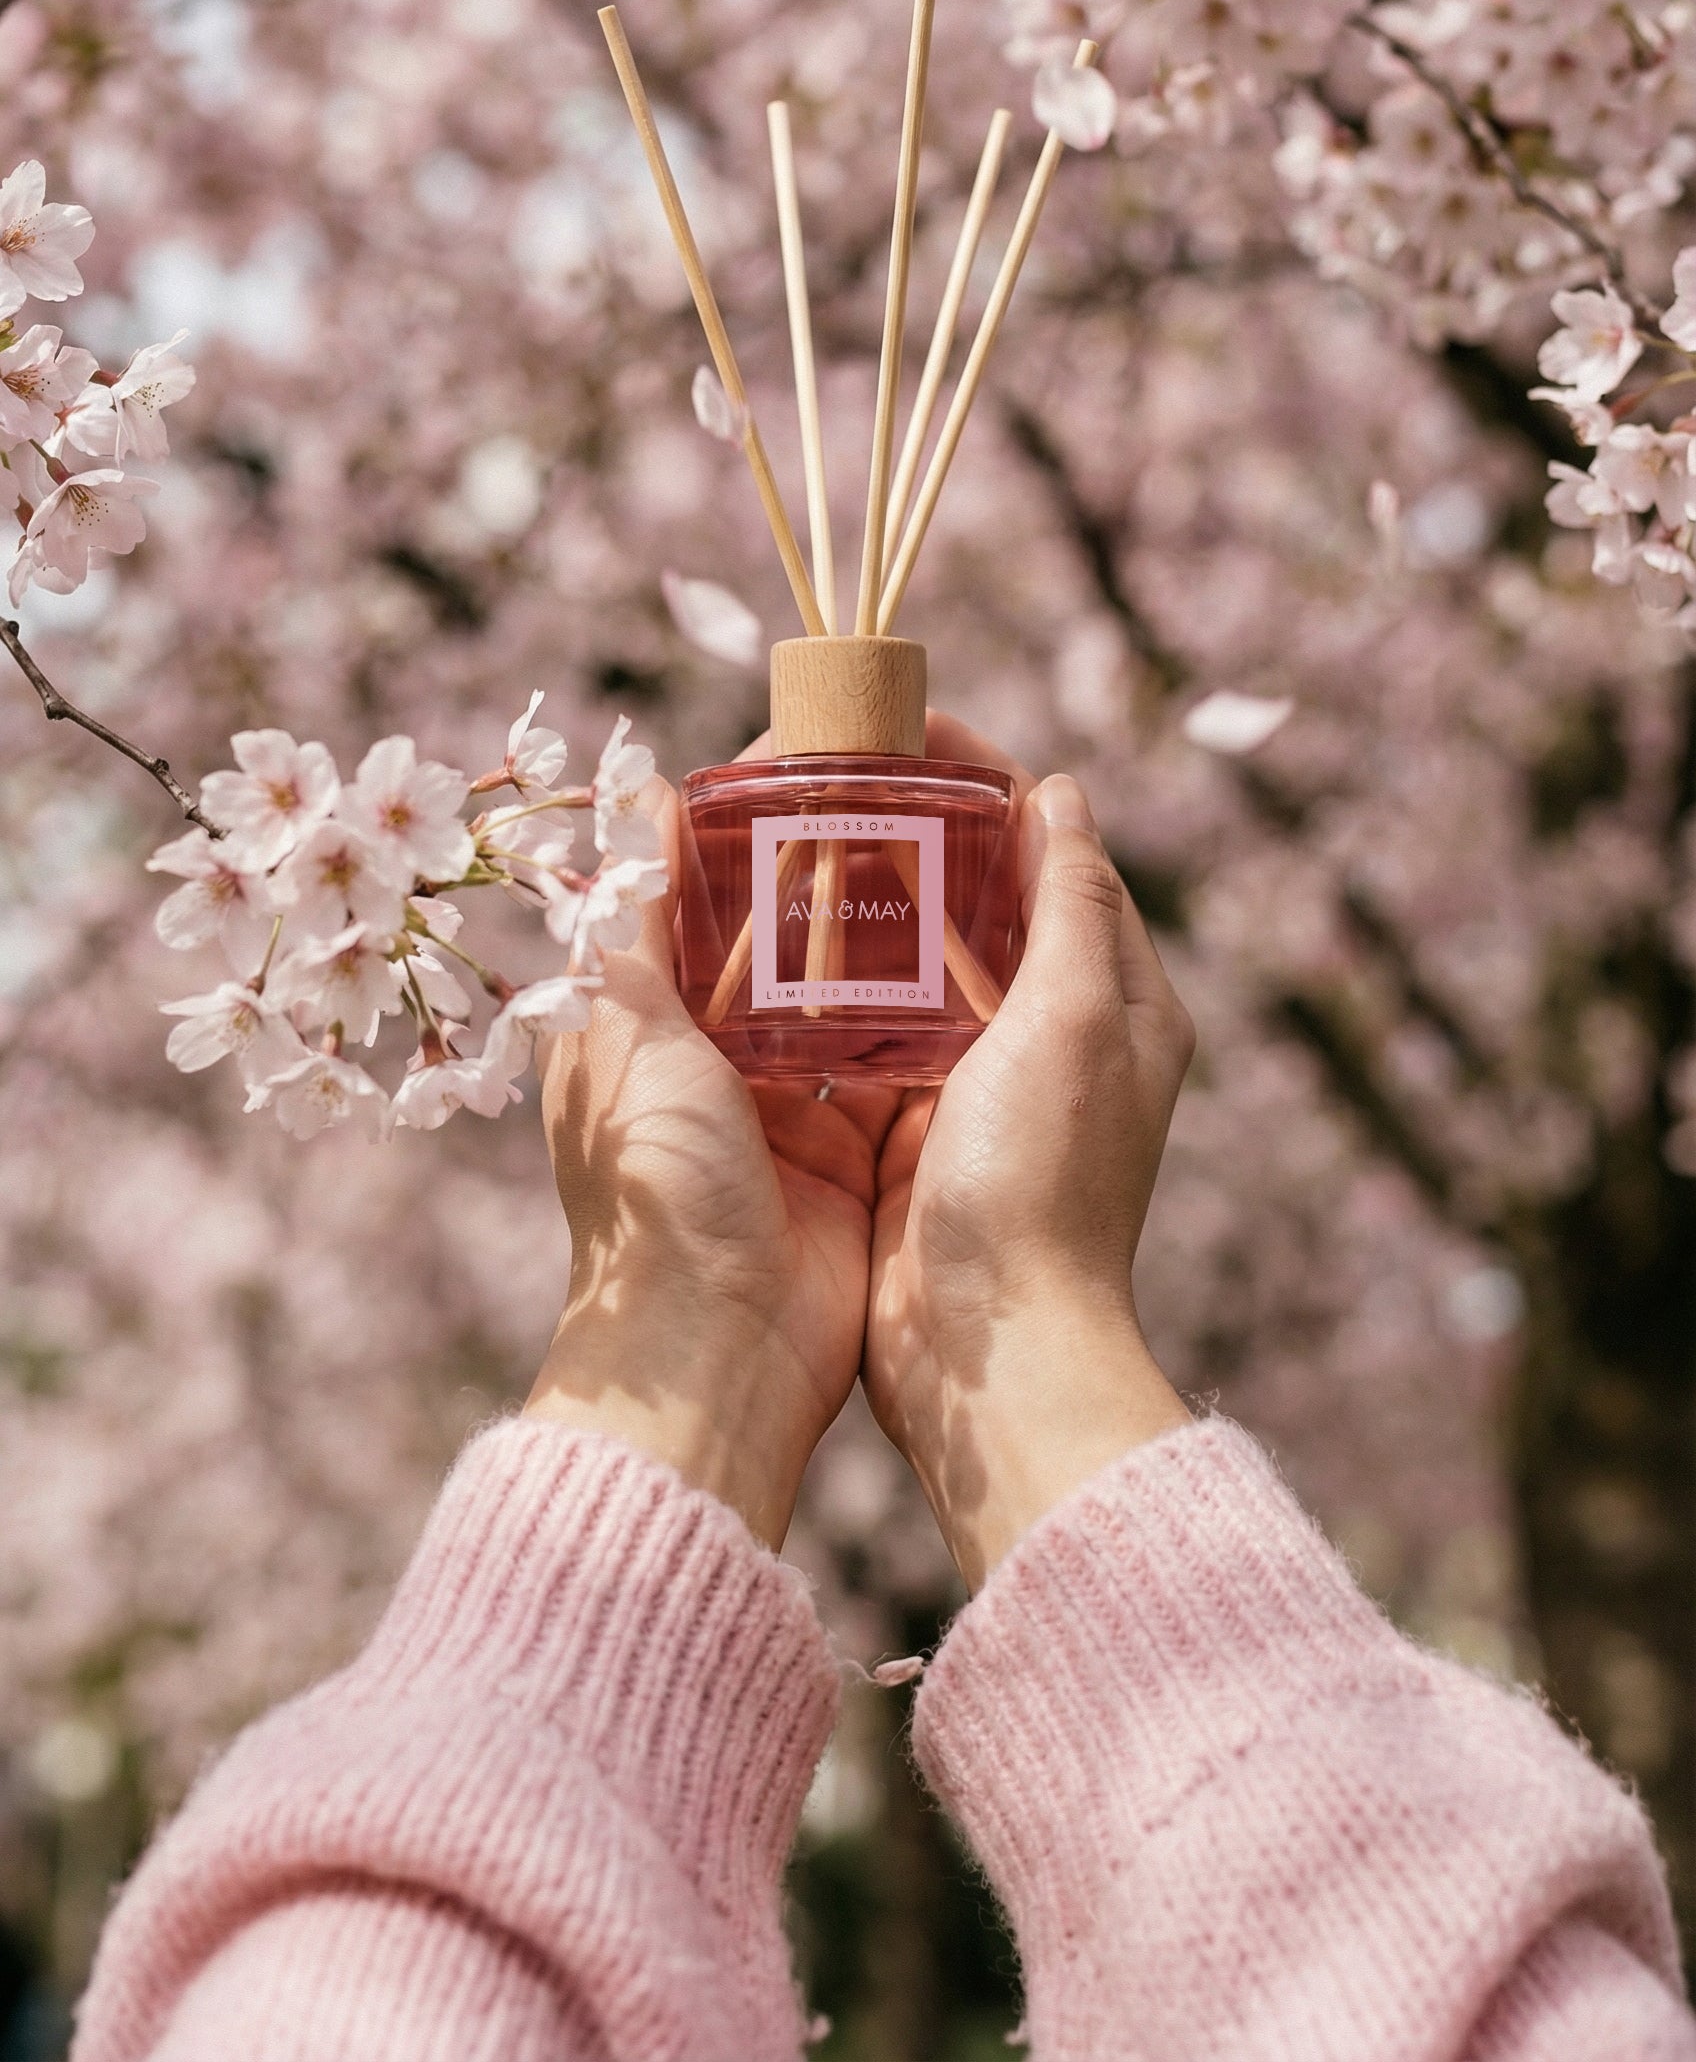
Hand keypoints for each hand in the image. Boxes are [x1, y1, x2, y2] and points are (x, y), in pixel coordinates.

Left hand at [525, 774, 901, 1548]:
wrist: (714, 1361)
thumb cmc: (656, 1201)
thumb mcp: (625, 1048)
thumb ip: (626, 935)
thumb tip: (622, 809)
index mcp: (642, 1023)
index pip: (690, 886)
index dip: (745, 814)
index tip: (813, 747)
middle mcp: (712, 1058)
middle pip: (779, 931)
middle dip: (835, 862)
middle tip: (908, 789)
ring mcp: (787, 1108)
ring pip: (848, 990)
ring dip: (894, 930)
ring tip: (958, 849)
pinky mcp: (854, 1152)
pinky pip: (900, 1062)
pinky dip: (935, 1014)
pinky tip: (985, 955)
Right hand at [863, 717, 1194, 1588]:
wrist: (992, 1354)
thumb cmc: (1044, 1184)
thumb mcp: (1072, 1024)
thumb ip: (1070, 907)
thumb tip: (1062, 793)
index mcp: (1111, 999)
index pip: (1051, 850)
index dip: (984, 780)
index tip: (908, 731)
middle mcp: (1049, 1035)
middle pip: (978, 900)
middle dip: (910, 833)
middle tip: (824, 780)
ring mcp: (975, 1087)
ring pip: (914, 963)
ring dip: (859, 906)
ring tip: (781, 845)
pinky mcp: (909, 1132)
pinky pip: (866, 1034)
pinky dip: (827, 988)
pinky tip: (764, 953)